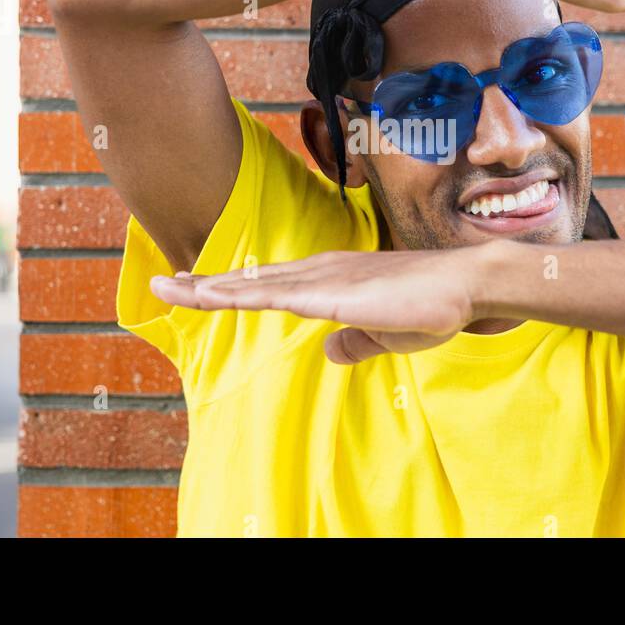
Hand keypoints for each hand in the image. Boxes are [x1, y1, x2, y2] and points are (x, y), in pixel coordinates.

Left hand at [148, 247, 493, 364]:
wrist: (464, 285)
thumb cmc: (429, 306)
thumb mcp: (382, 331)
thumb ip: (354, 341)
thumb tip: (331, 352)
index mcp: (328, 280)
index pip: (268, 285)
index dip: (229, 287)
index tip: (192, 288)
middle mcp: (319, 272)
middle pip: (250, 280)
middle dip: (203, 283)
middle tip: (160, 282)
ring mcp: (324, 280)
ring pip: (255, 284)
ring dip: (212, 287)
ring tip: (171, 287)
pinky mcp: (333, 293)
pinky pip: (277, 296)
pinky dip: (242, 295)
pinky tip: (215, 296)